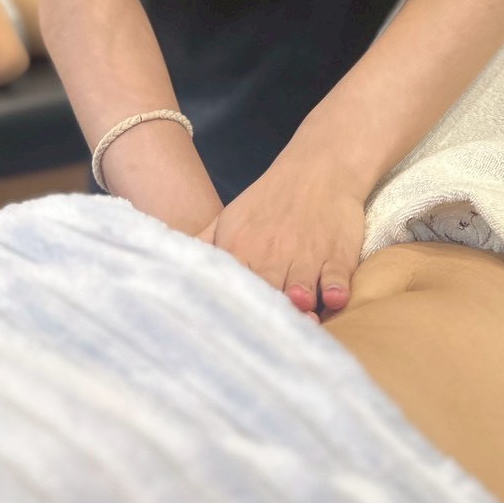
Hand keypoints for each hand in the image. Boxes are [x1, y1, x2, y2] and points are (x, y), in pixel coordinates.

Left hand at [195, 153, 365, 319]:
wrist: (318, 167)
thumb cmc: (270, 200)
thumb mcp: (229, 218)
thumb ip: (201, 245)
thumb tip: (167, 269)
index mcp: (239, 249)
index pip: (228, 285)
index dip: (228, 311)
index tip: (226, 332)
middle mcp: (270, 255)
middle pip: (265, 293)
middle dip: (266, 315)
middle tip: (264, 334)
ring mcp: (305, 254)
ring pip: (300, 288)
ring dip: (300, 304)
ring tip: (302, 317)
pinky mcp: (336, 254)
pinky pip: (336, 275)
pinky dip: (336, 287)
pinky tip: (335, 298)